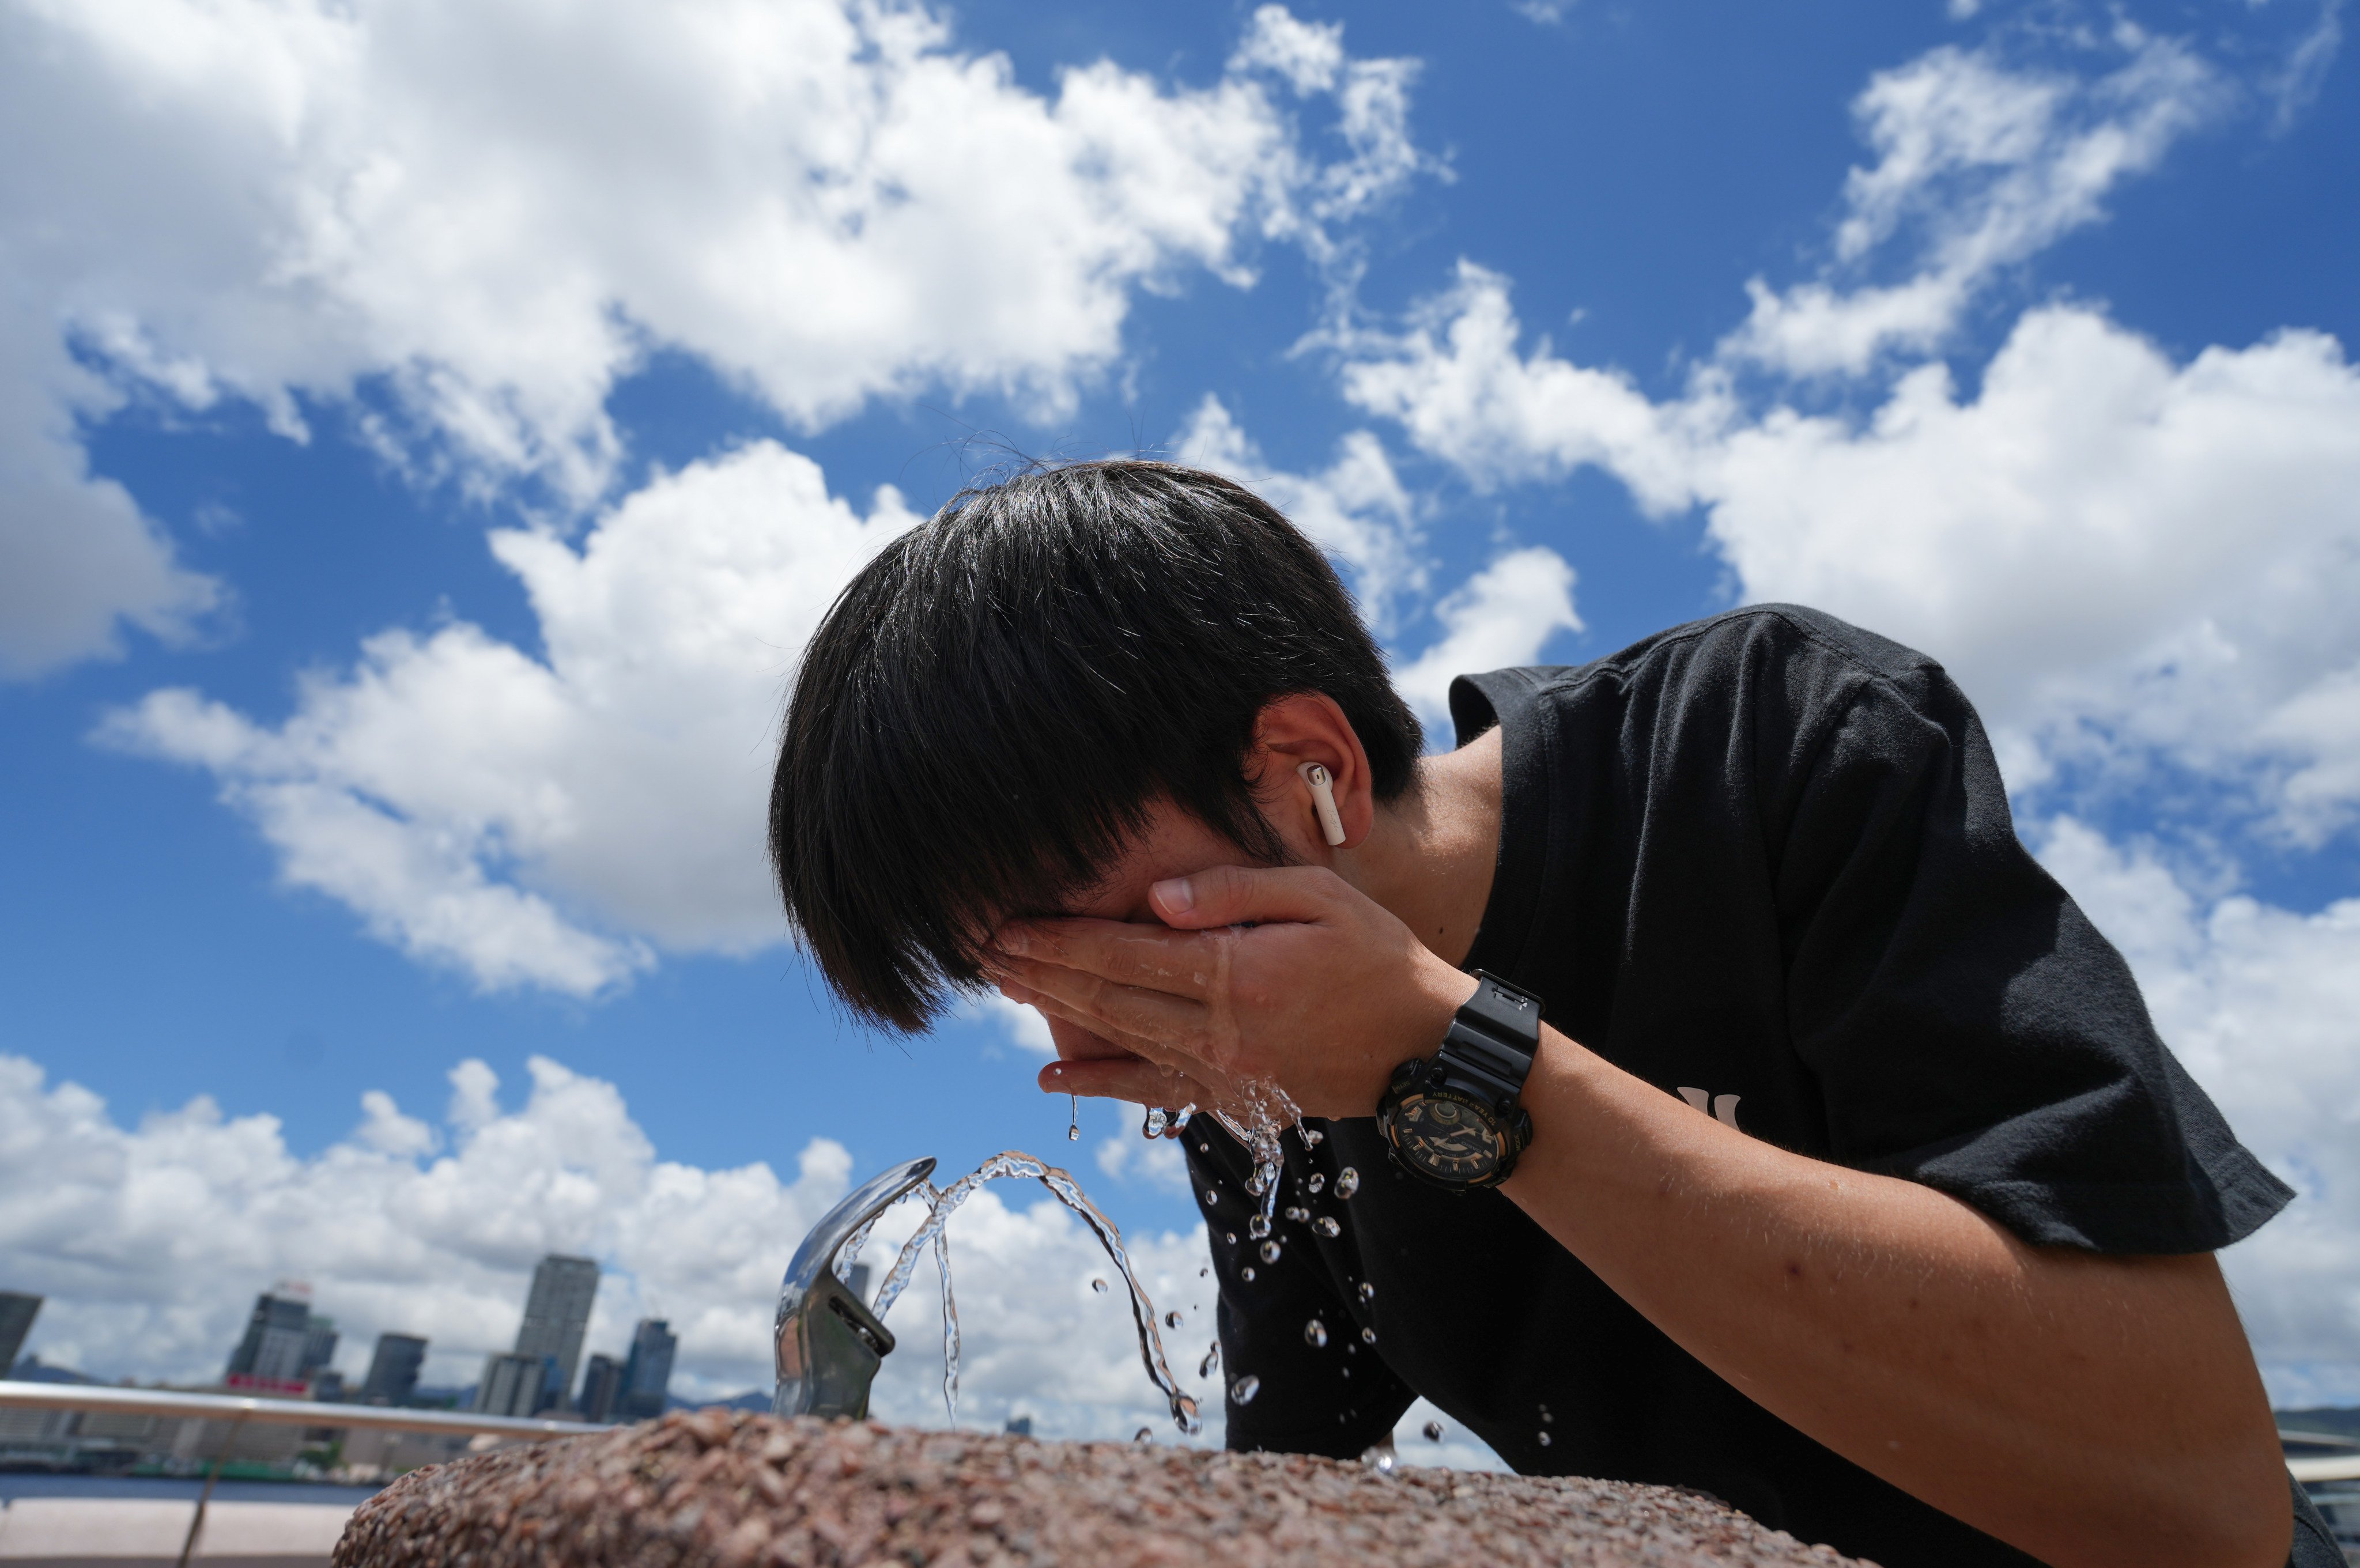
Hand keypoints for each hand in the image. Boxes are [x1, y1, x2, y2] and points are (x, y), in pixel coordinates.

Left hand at [993, 864, 1477, 1119]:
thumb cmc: (1380, 958)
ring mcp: (1221, 1070)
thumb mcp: (1320, 898)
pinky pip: (1150, 1091)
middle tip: (982, 951)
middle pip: (1106, 998)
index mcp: (1235, 973)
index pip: (1124, 953)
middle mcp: (1217, 1030)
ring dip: (1056, 1013)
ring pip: (1118, 1039)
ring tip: (1006, 987)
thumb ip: (1235, 892)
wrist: (1427, 1050)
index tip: (1007, 924)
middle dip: (1038, 973)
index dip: (1059, 939)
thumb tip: (1156, 901)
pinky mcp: (1232, 1094)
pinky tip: (1054, 1076)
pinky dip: (1098, 1082)